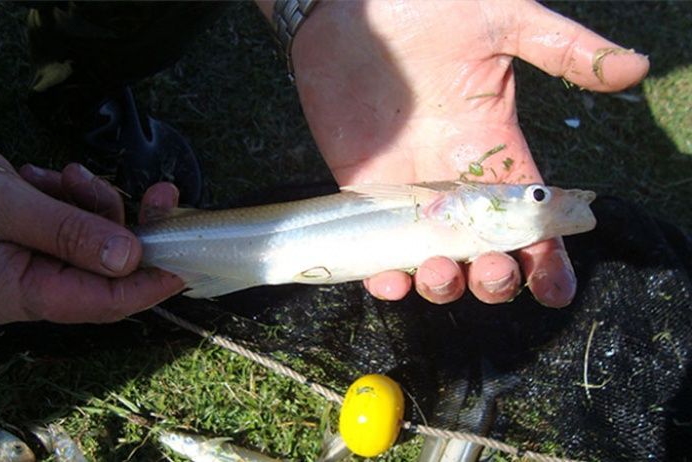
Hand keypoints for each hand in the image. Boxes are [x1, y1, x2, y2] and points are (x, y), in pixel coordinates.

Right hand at [0, 128, 181, 323]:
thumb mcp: (3, 205)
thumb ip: (69, 232)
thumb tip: (130, 260)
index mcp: (20, 294)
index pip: (104, 302)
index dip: (151, 283)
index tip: (189, 258)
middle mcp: (25, 287)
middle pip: (103, 269)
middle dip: (125, 226)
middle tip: (152, 189)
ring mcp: (22, 263)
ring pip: (87, 239)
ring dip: (89, 202)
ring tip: (59, 175)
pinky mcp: (20, 237)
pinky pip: (63, 222)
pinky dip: (65, 196)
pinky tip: (39, 176)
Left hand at [289, 0, 648, 306]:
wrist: (352, 7)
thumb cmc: (430, 9)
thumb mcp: (503, 22)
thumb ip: (562, 51)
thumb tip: (637, 68)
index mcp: (496, 150)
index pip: (530, 218)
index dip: (546, 259)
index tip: (554, 290)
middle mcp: (456, 182)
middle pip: (485, 253)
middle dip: (494, 279)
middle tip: (492, 271)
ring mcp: (410, 192)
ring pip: (433, 259)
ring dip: (442, 283)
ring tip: (439, 272)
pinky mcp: (365, 191)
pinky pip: (377, 248)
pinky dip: (383, 275)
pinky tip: (388, 281)